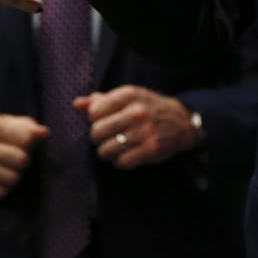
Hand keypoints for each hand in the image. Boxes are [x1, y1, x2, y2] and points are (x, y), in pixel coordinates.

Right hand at [0, 114, 47, 198]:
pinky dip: (2, 188)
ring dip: (14, 176)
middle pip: (21, 161)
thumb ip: (24, 125)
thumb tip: (44, 133)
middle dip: (23, 161)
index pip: (26, 139)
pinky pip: (0, 192)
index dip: (30, 144)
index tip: (24, 144)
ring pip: (12, 179)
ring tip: (6, 169)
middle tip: (16, 160)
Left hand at [76, 85, 201, 168]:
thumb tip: (77, 105)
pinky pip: (121, 163)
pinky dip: (120, 162)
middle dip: (98, 138)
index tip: (104, 120)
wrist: (181, 121)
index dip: (95, 119)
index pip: (94, 112)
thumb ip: (101, 100)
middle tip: (107, 137)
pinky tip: (126, 155)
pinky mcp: (151, 150)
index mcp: (128, 94)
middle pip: (96, 132)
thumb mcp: (127, 97)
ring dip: (107, 152)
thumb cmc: (147, 108)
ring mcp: (144, 131)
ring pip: (106, 150)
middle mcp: (136, 112)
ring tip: (115, 147)